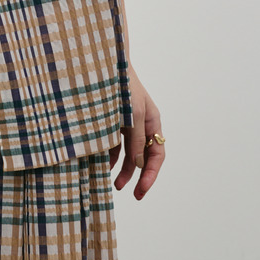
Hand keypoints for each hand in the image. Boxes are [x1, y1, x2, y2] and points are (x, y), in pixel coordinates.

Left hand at [108, 68, 165, 199]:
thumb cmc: (123, 86)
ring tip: (113, 183)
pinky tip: (102, 164)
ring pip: (127, 152)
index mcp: (152, 122)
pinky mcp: (111, 120)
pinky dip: (110, 154)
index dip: (151, 174)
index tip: (141, 190)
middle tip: (132, 194)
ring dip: (122, 168)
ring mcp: (126, 122)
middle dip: (138, 176)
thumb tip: (138, 165)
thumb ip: (136, 140)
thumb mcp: (133, 115)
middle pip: (143, 156)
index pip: (157, 154)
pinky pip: (113, 142)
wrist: (103, 64)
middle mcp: (141, 124)